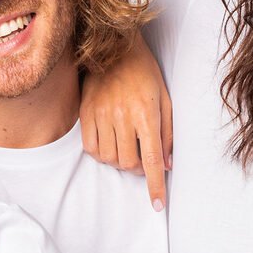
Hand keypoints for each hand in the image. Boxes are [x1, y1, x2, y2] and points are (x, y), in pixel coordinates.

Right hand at [80, 34, 171, 209]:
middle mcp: (123, 115)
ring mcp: (101, 114)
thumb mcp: (164, 100)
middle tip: (142, 158)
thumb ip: (167, 134)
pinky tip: (109, 143)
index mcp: (146, 113)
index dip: (155, 185)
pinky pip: (90, 148)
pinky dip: (101, 154)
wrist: (115, 48)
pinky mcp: (86, 112)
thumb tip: (166, 165)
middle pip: (128, 163)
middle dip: (137, 168)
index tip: (158, 205)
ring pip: (109, 159)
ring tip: (126, 147)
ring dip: (120, 161)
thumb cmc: (145, 74)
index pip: (152, 159)